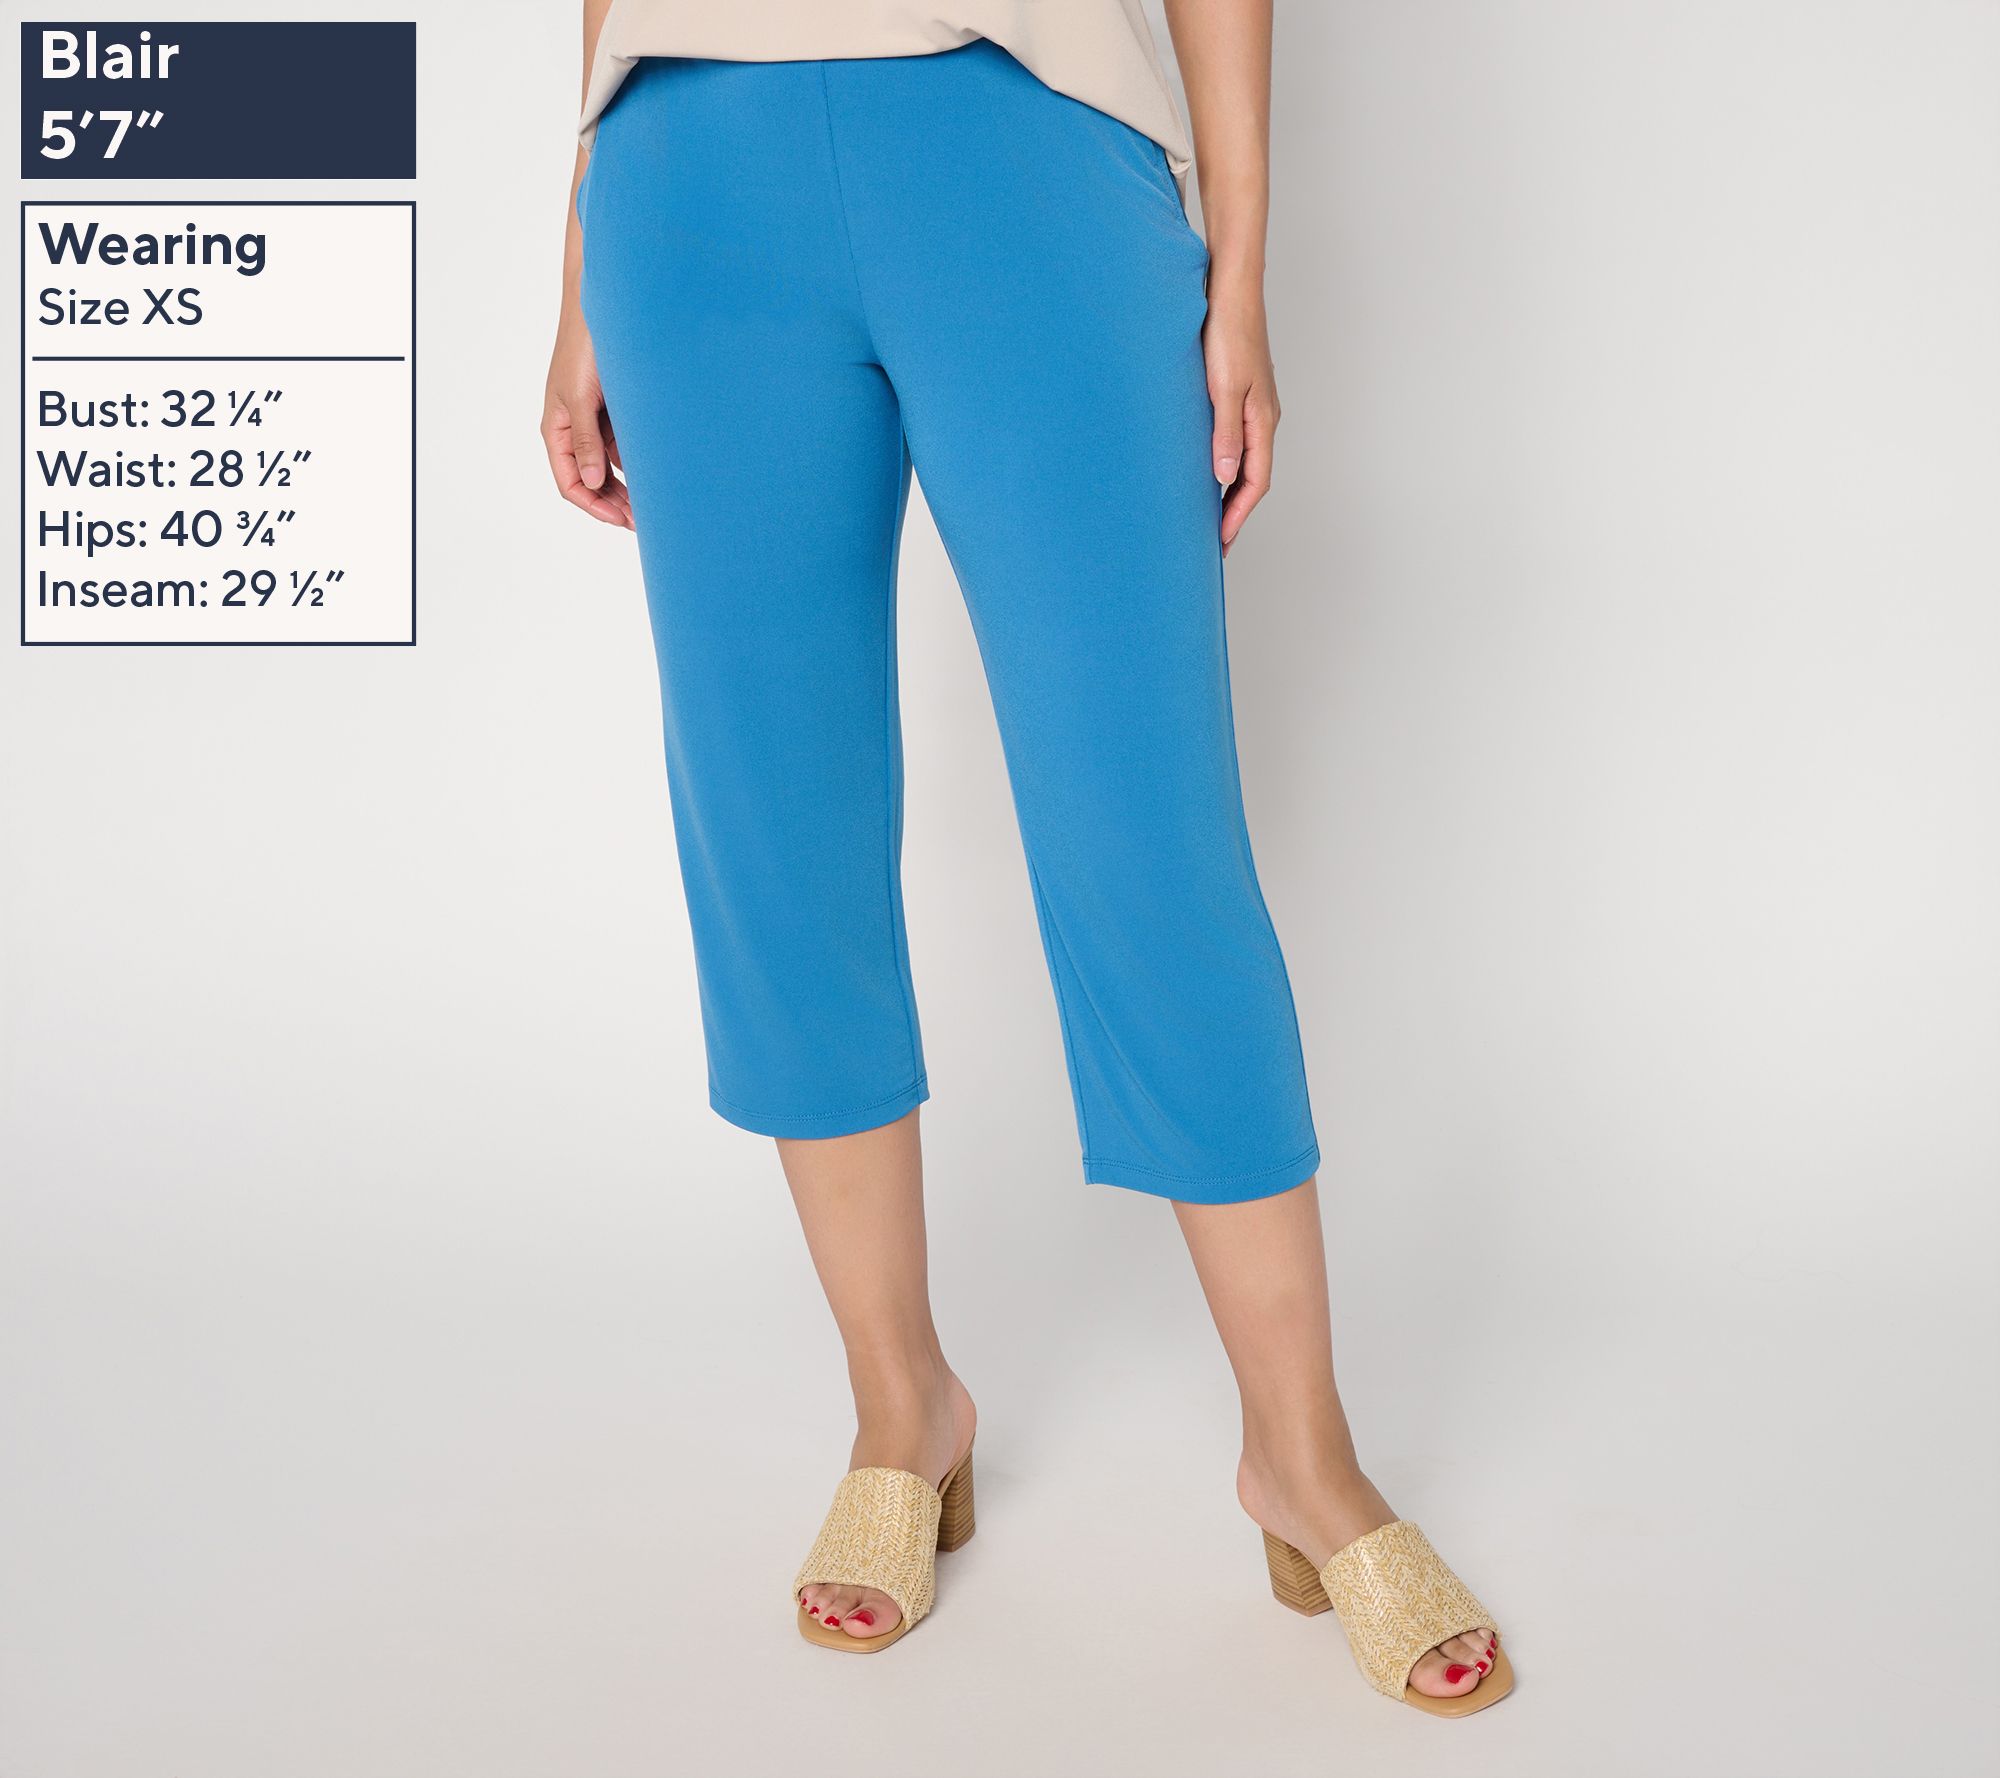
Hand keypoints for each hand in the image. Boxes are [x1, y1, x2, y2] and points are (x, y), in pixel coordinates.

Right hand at [542, 300, 632, 529]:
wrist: (605, 308)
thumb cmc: (583, 347)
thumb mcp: (580, 397)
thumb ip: (585, 441)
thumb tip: (592, 483)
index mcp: (556, 430)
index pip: (570, 483)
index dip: (595, 506)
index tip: (623, 519)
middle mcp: (574, 431)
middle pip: (592, 482)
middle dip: (616, 503)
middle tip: (646, 521)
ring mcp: (596, 423)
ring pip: (611, 468)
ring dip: (629, 487)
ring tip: (655, 505)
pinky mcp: (616, 412)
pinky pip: (626, 446)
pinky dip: (638, 463)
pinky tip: (658, 474)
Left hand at [1204, 276, 1278, 555]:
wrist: (1232, 291)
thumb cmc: (1228, 334)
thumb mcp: (1223, 389)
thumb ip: (1224, 434)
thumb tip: (1224, 478)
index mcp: (1263, 421)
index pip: (1255, 482)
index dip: (1238, 515)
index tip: (1221, 541)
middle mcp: (1263, 418)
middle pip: (1253, 476)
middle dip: (1235, 511)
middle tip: (1215, 540)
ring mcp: (1254, 406)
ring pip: (1246, 460)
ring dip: (1230, 490)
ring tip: (1210, 514)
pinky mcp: (1242, 394)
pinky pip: (1237, 441)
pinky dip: (1226, 463)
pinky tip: (1208, 469)